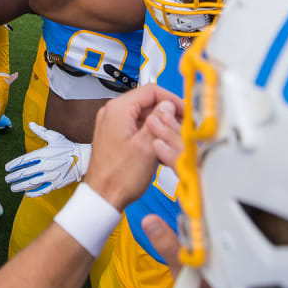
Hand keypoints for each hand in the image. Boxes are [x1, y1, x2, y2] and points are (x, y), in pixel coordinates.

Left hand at [4, 124, 89, 195]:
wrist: (84, 158)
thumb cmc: (68, 147)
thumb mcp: (54, 137)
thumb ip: (40, 131)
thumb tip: (30, 124)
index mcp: (43, 153)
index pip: (23, 160)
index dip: (13, 165)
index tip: (7, 168)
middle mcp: (45, 165)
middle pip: (25, 173)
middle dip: (14, 177)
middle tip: (7, 179)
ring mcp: (50, 175)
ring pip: (31, 183)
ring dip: (20, 186)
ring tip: (12, 188)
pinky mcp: (56, 184)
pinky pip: (43, 190)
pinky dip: (34, 193)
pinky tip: (27, 194)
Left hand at [84, 85, 182, 209]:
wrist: (103, 196)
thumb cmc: (119, 177)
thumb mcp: (147, 146)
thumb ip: (159, 121)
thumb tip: (168, 105)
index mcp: (118, 110)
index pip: (151, 91)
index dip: (171, 99)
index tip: (184, 112)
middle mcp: (112, 113)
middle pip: (148, 103)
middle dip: (167, 115)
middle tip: (181, 128)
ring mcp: (112, 125)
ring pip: (144, 116)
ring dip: (160, 127)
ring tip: (172, 141)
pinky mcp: (115, 136)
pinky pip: (137, 128)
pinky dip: (151, 135)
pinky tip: (160, 150)